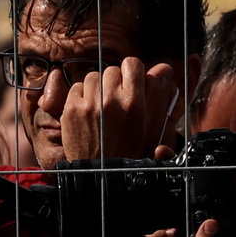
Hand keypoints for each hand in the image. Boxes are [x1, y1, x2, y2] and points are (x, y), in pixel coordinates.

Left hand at [57, 56, 187, 162]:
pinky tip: (87, 111)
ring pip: (93, 76)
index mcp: (134, 103)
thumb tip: (163, 68)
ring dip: (97, 87)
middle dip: (113, 82)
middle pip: (111, 70)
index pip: (132, 64)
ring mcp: (89, 104)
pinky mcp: (71, 109)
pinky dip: (81, 95)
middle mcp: (112, 101)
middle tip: (114, 99)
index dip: (130, 71)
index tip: (129, 80)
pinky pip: (77, 87)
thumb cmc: (125, 148)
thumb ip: (153, 93)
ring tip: (100, 105)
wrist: (99, 172)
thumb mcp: (145, 123)